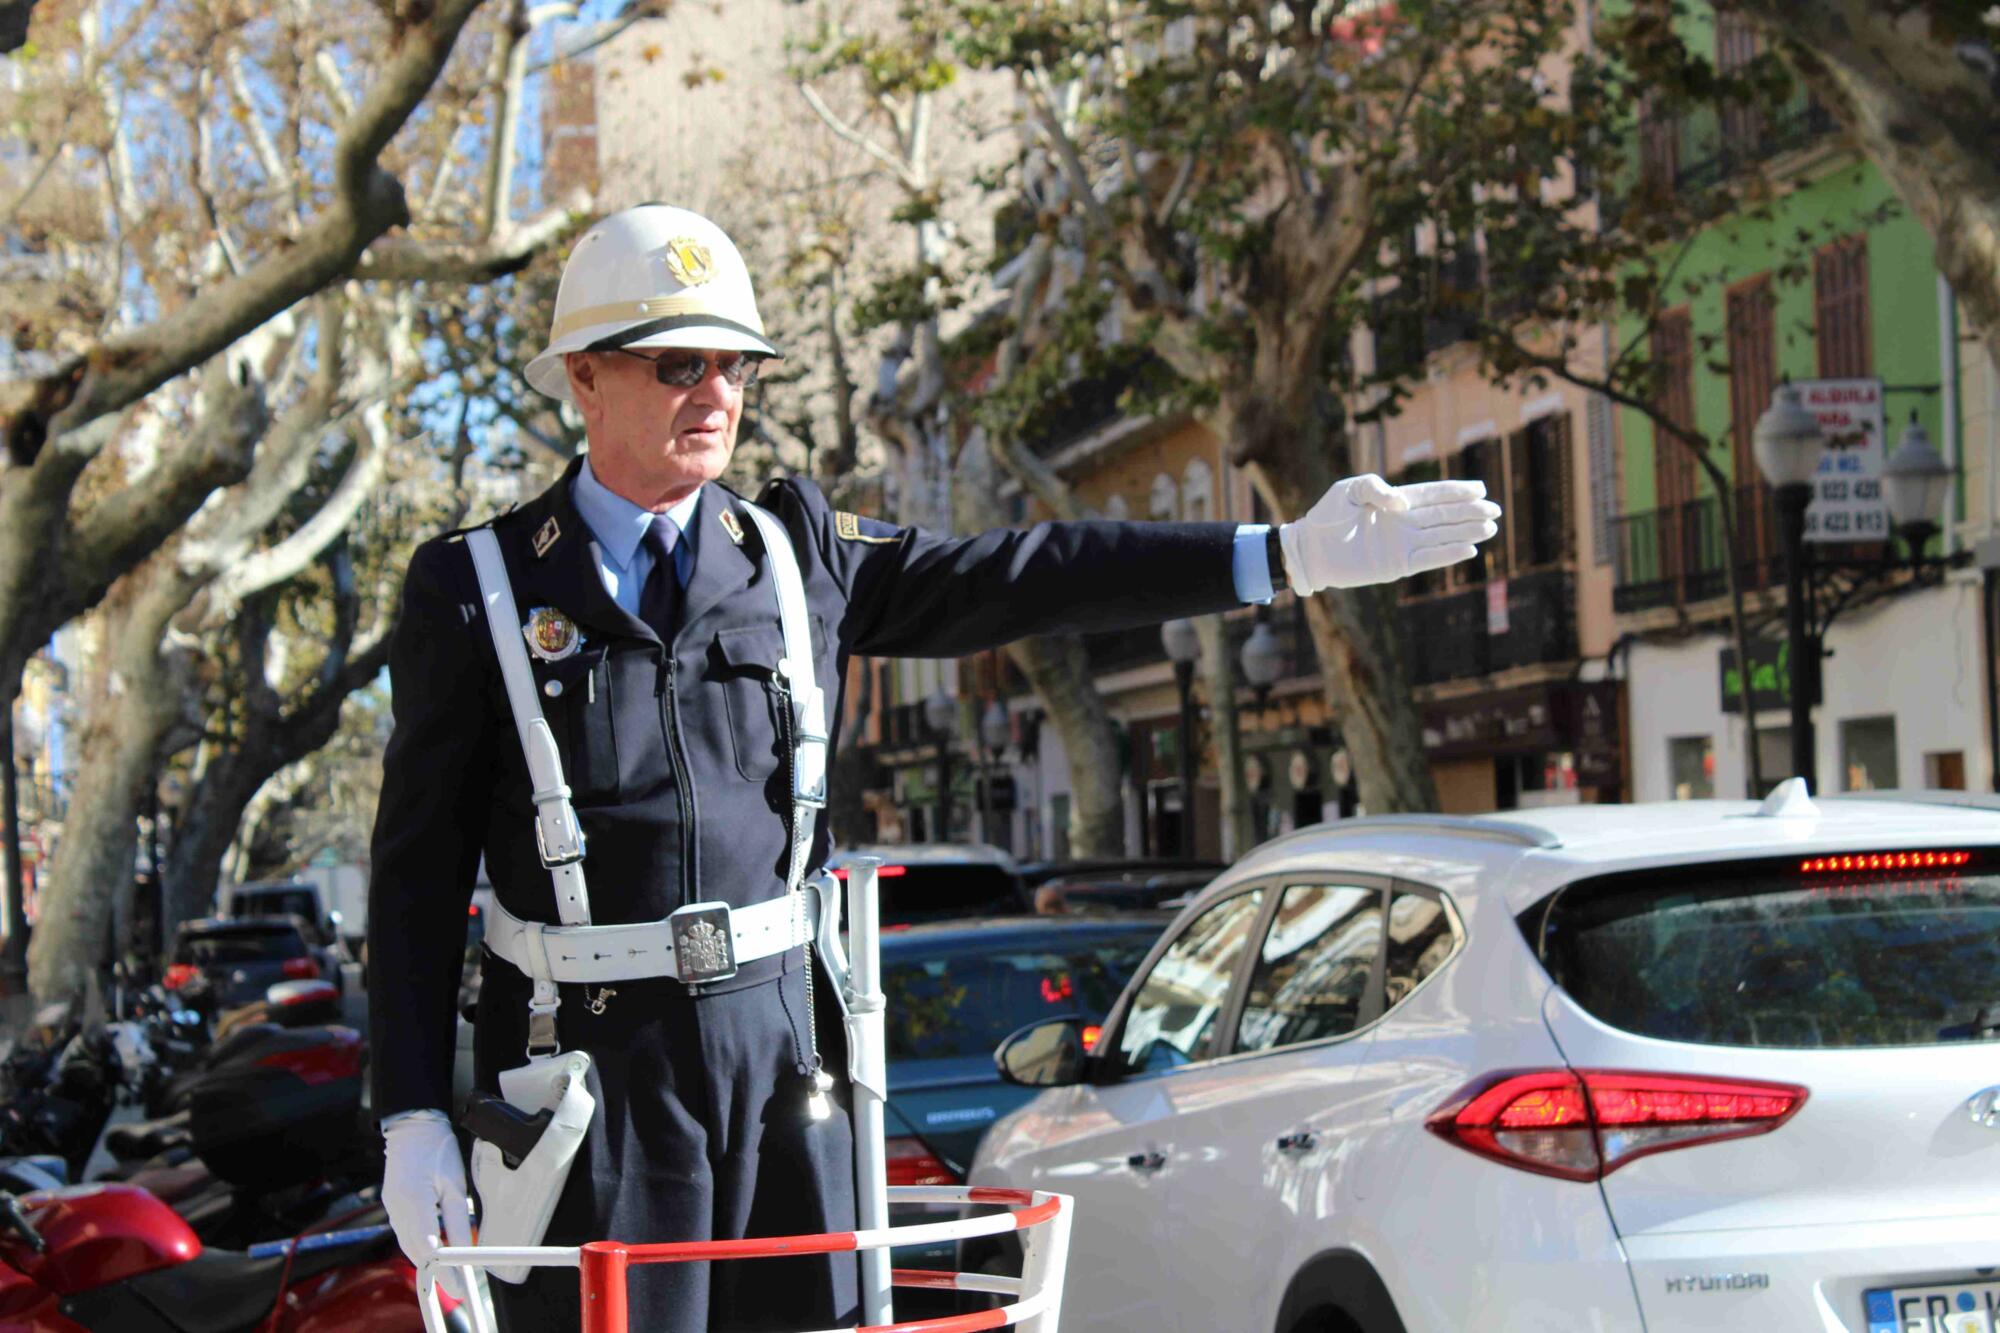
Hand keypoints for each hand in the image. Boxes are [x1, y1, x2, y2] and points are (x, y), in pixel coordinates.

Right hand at [382, 1110, 472, 1300]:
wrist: (413, 1127)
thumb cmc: (438, 1150)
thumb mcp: (455, 1185)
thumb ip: (457, 1220)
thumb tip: (466, 1248)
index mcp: (415, 1202)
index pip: (430, 1248)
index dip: (445, 1270)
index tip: (459, 1284)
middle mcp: (398, 1209)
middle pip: (415, 1252)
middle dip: (436, 1271)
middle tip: (457, 1285)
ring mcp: (391, 1207)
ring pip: (408, 1245)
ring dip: (426, 1260)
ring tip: (448, 1272)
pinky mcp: (391, 1205)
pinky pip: (404, 1233)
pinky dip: (419, 1245)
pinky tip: (433, 1250)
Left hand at [1278, 474, 1499, 592]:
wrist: (1310, 548)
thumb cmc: (1327, 516)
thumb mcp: (1349, 490)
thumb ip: (1376, 489)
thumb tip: (1402, 503)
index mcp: (1394, 501)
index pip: (1432, 495)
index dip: (1456, 492)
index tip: (1480, 489)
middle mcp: (1403, 522)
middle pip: (1443, 516)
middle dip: (1469, 513)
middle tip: (1494, 510)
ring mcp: (1402, 544)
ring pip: (1441, 537)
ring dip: (1465, 533)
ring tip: (1490, 528)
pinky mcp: (1397, 565)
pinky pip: (1428, 559)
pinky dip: (1448, 555)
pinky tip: (1469, 550)